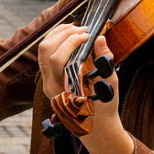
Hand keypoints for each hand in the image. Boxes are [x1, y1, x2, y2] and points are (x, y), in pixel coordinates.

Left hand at [37, 24, 133, 153]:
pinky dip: (56, 40)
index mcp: (62, 90)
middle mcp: (49, 85)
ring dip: (58, 34)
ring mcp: (46, 81)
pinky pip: (45, 53)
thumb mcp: (110, 84)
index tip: (88, 35)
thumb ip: (104, 61)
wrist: (96, 125)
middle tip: (83, 29)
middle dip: (64, 33)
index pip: (57, 59)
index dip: (71, 42)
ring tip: (76, 28)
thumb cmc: (105, 107)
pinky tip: (70, 35)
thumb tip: (99, 38)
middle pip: (45, 50)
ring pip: (42, 49)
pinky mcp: (47, 76)